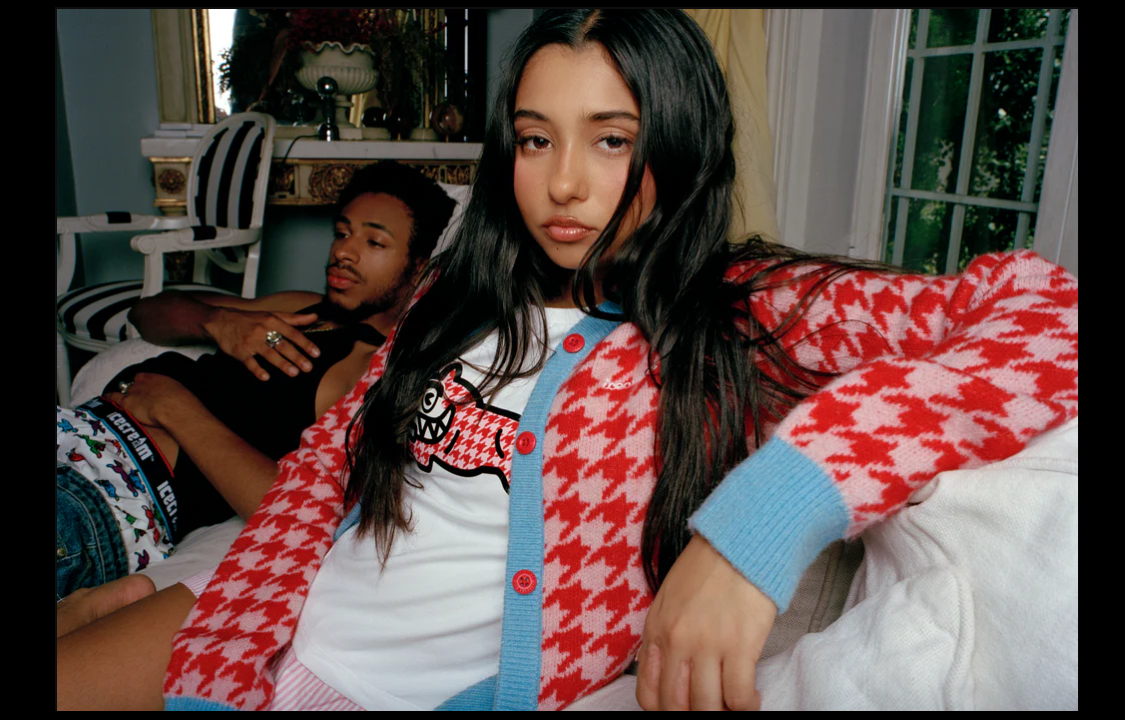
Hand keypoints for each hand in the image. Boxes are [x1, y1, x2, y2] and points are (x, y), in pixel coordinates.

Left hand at [104, 372, 199, 427]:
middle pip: (133, 384)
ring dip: (122, 395)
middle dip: (134, 390)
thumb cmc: (181, 401)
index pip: (143, 378)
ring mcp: (133, 392)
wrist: (173, 408)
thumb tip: (175, 396)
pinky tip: (107, 399)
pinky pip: (114, 398)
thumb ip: (172, 392)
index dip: (142, 384)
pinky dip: (110, 398)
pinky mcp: (127, 403)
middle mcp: (142, 382)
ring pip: (123, 390)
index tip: (144, 390)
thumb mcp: (179, 392)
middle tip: (136, 398)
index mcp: (155, 378)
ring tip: (117, 397)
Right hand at [204, 308, 320, 380]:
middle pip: (282, 345)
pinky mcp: (240, 351)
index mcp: (272, 321)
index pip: (292, 333)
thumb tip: (315, 317)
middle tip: (308, 367)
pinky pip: (249, 362)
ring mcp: (251, 341)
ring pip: (268, 353)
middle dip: (297, 357)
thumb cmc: (251, 319)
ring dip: (282, 364)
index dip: (305, 343)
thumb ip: (294, 318)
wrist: (222, 320)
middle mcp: (262, 330)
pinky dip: (257, 370)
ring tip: (294, 373)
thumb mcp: (272, 314)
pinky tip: (265, 377)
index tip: (316, 353)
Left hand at [635, 534, 777, 710]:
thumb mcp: (670, 599)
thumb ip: (664, 636)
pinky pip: (739, 696)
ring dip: (721, 712)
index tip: (683, 709)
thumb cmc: (708, 569)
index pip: (648, 694)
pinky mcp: (740, 645)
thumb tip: (669, 674)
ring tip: (731, 705)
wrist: (741, 542)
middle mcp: (677, 641)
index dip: (665, 712)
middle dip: (693, 715)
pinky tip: (751, 699)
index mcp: (657, 630)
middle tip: (710, 708)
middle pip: (677, 706)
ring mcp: (708, 644)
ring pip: (707, 706)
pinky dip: (746, 706)